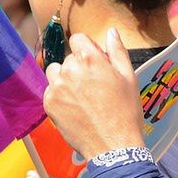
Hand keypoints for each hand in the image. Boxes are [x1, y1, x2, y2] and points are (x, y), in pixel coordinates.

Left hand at [44, 27, 145, 155]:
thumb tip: (111, 32)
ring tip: (81, 96)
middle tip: (93, 87)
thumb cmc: (124, 112)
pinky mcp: (49, 103)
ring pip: (55, 72)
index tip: (94, 63)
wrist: (112, 145)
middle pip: (68, 58)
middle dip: (79, 67)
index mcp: (90, 58)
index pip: (78, 39)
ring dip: (65, 79)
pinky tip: (75, 108)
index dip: (87, 49)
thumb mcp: (128, 77)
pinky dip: (59, 96)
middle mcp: (70, 69)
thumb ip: (117, 51)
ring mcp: (57, 87)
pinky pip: (50, 91)